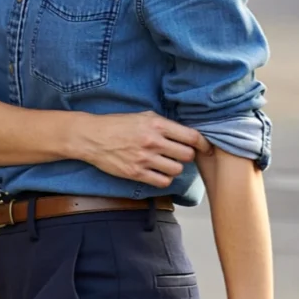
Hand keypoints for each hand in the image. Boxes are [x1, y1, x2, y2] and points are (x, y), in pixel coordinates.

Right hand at [75, 110, 212, 187]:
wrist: (92, 137)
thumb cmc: (117, 125)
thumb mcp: (143, 116)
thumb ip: (164, 124)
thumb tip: (185, 133)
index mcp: (156, 125)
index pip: (191, 137)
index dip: (203, 144)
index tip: (206, 148)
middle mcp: (153, 142)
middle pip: (187, 155)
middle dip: (187, 156)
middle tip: (180, 155)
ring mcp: (144, 159)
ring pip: (176, 170)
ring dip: (175, 168)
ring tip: (167, 163)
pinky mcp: (136, 173)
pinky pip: (162, 182)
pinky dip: (164, 179)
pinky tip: (158, 173)